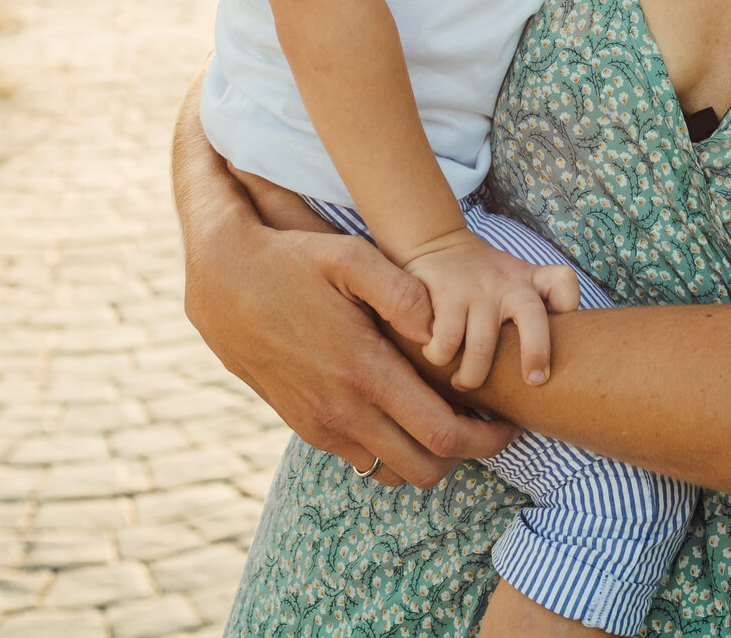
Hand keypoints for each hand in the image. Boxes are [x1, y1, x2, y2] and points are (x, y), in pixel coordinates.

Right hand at [184, 205, 516, 486]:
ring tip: (441, 416)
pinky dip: (388, 449)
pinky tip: (397, 411)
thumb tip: (438, 329)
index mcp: (363, 371)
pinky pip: (359, 460)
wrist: (222, 281)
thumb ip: (402, 293)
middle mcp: (341, 410)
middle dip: (464, 456)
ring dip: (424, 455)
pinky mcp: (302, 426)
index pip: (443, 436)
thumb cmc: (292, 261)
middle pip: (424, 470)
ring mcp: (319, 424)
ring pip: (391, 472)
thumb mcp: (350, 257)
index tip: (508, 423)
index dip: (487, 440)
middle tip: (483, 425)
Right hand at [399, 229, 581, 390]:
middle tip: (533, 381)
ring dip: (471, 375)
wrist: (437, 242)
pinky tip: (437, 355)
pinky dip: (439, 355)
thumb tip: (549, 363)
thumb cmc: (484, 277)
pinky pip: (446, 341)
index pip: (563, 284)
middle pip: (533, 318)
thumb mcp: (515, 278)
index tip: (565, 332)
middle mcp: (508, 283)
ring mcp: (477, 288)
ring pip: (482, 346)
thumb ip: (535, 307)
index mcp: (529, 280)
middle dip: (536, 353)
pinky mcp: (446, 294)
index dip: (567, 305)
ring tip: (462, 383)